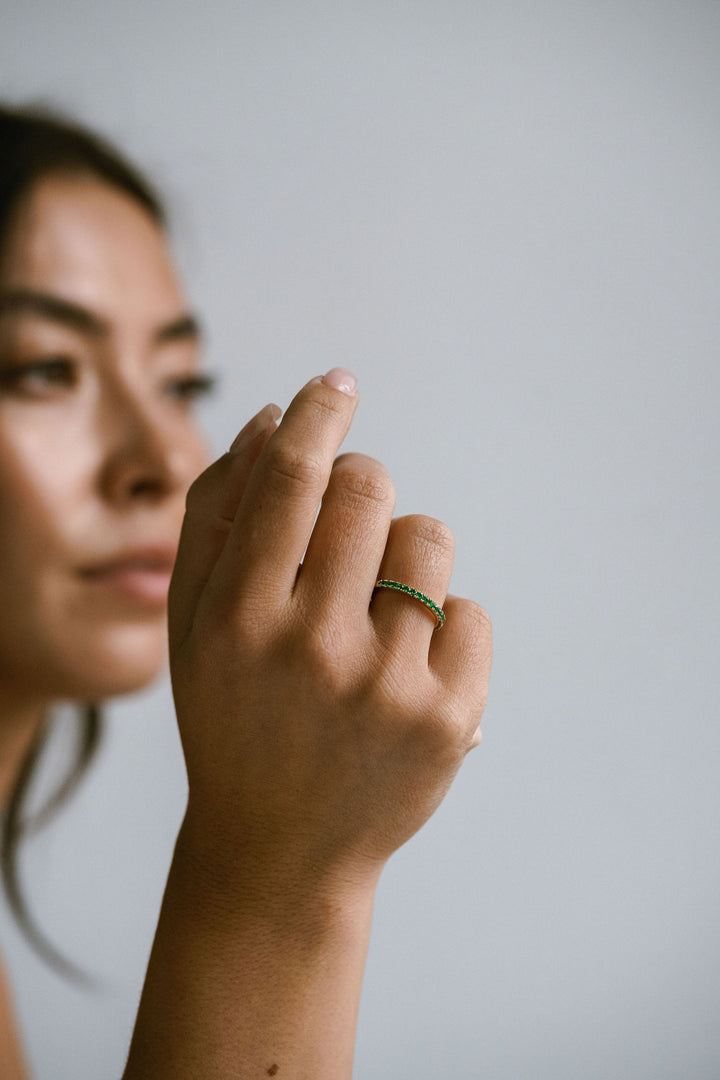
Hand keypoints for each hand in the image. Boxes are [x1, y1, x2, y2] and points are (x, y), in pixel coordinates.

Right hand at [167, 370, 491, 900]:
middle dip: (361, 486)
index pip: (289, 478)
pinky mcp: (448, 720)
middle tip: (347, 524)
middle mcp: (313, 648)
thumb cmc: (233, 717)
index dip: (318, 414)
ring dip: (405, 552)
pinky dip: (443, 623)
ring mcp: (388, 686)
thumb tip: (270, 419)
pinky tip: (405, 668)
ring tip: (375, 607)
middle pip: (371, 489)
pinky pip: (472, 609)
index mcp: (238, 618)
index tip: (337, 383)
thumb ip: (216, 515)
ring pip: (431, 538)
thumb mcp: (192, 626)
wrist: (280, 849)